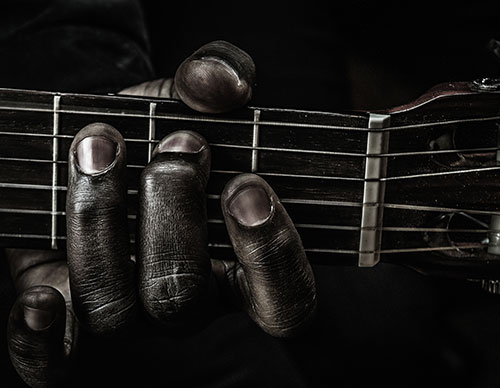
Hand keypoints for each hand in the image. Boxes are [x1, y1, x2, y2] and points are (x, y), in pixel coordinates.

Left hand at [6, 41, 315, 387]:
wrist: (104, 143)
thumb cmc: (163, 129)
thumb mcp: (194, 98)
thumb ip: (218, 78)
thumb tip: (222, 84)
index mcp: (240, 267)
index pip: (282, 302)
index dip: (271, 255)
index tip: (248, 186)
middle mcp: (189, 300)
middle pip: (183, 298)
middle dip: (175, 215)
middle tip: (178, 148)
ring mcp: (130, 310)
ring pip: (116, 308)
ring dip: (103, 223)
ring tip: (100, 147)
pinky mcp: (69, 308)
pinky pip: (55, 360)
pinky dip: (44, 336)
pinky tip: (40, 299)